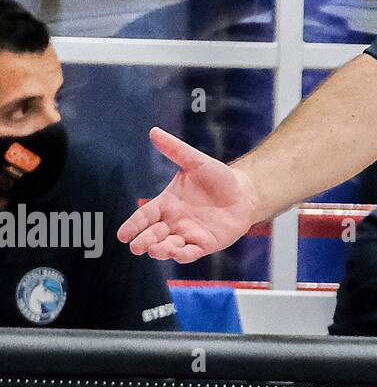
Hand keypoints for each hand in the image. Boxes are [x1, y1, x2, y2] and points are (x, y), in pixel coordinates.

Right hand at [116, 127, 262, 263]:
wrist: (245, 192)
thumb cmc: (218, 178)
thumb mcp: (196, 162)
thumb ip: (176, 149)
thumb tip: (154, 131)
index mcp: (166, 204)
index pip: (144, 216)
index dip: (133, 226)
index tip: (122, 235)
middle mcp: (174, 222)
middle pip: (153, 234)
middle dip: (144, 241)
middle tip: (137, 246)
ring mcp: (188, 235)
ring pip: (169, 247)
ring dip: (161, 250)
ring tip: (156, 250)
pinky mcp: (205, 244)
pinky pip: (191, 253)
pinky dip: (184, 255)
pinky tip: (179, 254)